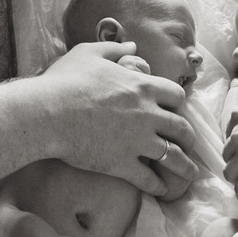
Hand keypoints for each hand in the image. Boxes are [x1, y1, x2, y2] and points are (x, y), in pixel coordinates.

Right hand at [39, 42, 196, 195]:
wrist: (48, 112)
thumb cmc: (65, 80)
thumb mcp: (89, 53)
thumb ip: (114, 49)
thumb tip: (132, 44)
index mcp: (142, 87)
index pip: (176, 95)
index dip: (177, 103)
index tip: (173, 110)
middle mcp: (147, 114)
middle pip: (181, 127)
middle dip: (188, 136)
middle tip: (187, 142)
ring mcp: (137, 141)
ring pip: (173, 156)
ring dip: (184, 166)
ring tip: (189, 174)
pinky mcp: (122, 164)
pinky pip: (148, 179)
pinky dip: (157, 186)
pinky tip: (162, 191)